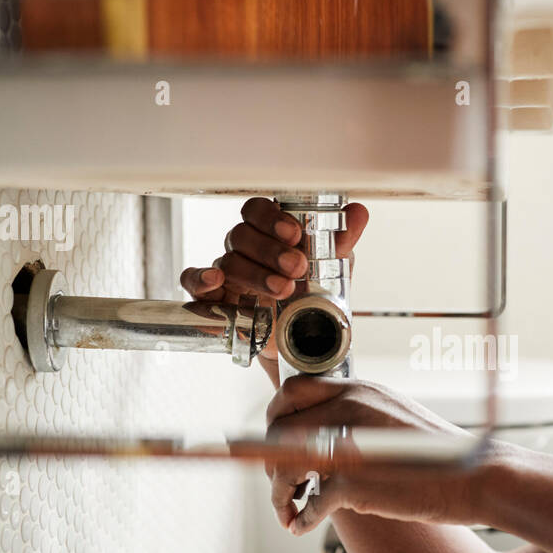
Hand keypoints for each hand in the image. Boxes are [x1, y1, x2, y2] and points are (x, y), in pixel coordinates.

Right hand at [179, 196, 368, 370]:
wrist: (303, 342)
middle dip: (270, 251)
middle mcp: (245, 249)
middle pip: (242, 234)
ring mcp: (228, 273)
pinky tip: (216, 281)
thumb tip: (358, 212)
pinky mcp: (215, 300)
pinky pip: (194, 282)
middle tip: (297, 267)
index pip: (257, 210)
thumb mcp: (332, 269)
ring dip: (255, 274)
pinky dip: (200, 279)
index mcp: (269, 234)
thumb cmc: (311, 296)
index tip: (294, 234)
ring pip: (228, 261)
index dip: (272, 218)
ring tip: (283, 290)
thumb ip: (341, 241)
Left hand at [264, 376, 491, 534]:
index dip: (275, 418)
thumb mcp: (395, 417)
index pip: (291, 391)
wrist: (477, 476)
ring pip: (283, 464)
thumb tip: (323, 431)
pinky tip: (301, 526)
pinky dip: (301, 517)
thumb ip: (358, 416)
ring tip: (289, 510)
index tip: (275, 442)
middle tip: (284, 483)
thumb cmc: (440, 455)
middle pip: (278, 428)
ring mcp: (350, 444)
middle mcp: (349, 409)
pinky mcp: (355, 482)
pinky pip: (311, 502)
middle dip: (268, 459)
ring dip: (279, 493)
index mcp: (359, 389)